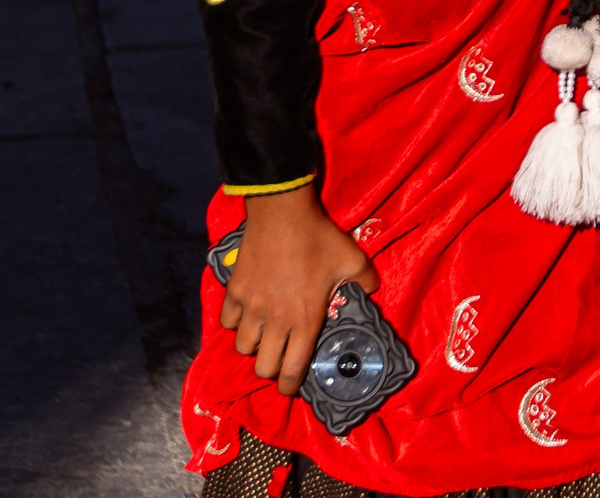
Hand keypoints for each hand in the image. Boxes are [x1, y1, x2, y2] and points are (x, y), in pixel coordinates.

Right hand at [218, 185, 376, 395]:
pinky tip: (246, 312)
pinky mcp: (234, 292)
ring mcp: (251, 307)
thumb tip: (372, 292)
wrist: (283, 214)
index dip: (291, 386)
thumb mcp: (354, 260)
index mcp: (305, 320)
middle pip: (263, 367)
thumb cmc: (319, 239)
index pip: (292, 371)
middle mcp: (275, 320)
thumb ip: (366, 282)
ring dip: (254, 344)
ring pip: (242, 347)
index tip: (292, 385)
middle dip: (272, 368)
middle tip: (279, 355)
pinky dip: (235, 322)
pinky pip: (227, 321)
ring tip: (264, 333)